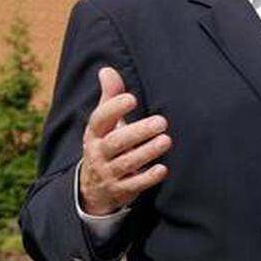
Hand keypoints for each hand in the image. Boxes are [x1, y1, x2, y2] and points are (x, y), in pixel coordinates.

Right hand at [79, 67, 171, 215]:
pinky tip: (162, 169)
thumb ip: (109, 97)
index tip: (132, 98)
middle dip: (139, 132)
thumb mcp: (104, 124)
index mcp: (94, 134)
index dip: (114, 108)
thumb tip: (107, 70)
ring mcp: (108, 173)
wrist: (94, 187)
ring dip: (147, 152)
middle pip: (116, 142)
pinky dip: (148, 178)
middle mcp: (98, 153)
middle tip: (162, 122)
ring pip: (126, 163)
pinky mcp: (120, 190)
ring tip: (166, 140)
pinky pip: (134, 185)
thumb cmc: (106, 144)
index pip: (100, 119)